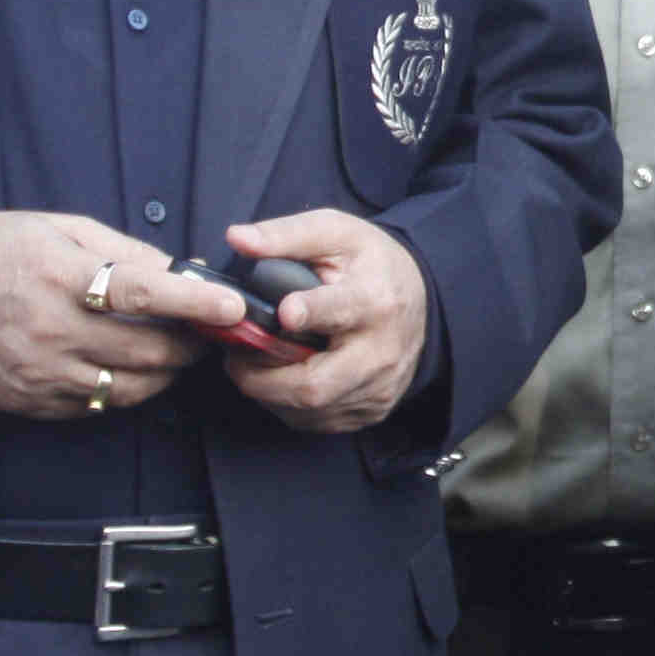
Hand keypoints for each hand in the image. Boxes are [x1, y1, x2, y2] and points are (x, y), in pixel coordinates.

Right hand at [0, 211, 228, 420]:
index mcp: (62, 278)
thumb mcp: (59, 229)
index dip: (193, 302)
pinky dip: (124, 390)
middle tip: (209, 332)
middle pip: (148, 351)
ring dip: (164, 373)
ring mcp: (42, 372)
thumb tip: (179, 268)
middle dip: (191, 344)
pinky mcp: (32, 402)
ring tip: (173, 352)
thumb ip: (123, 249)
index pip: (142, 293)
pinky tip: (128, 368)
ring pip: (130, 387)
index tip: (231, 305)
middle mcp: (53, 331)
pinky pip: (97, 406)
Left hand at [214, 208, 433, 434]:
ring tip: (252, 367)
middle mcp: (381, 350)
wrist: (420, 297)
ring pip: (311, 410)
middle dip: (264, 379)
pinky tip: (281, 382)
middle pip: (316, 384)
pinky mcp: (375, 409)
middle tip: (234, 361)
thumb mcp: (335, 234)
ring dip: (270, 393)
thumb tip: (236, 237)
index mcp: (374, 300)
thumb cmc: (369, 263)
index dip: (311, 313)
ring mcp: (380, 386)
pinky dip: (289, 407)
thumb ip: (286, 236)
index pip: (341, 310)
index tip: (286, 313)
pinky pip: (320, 422)